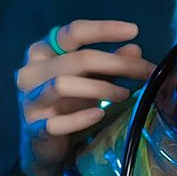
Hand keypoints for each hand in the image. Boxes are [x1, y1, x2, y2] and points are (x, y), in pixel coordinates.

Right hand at [15, 19, 158, 175]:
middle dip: (117, 63)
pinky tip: (100, 114)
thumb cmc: (68, 105)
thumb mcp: (90, 79)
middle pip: (77, 59)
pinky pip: (55, 122)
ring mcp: (30, 101)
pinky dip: (80, 118)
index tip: (133, 30)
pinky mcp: (33, 129)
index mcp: (43, 52)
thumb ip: (109, 63)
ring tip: (125, 94)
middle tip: (146, 71)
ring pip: (62, 85)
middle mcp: (31, 72)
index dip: (103, 29)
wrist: (47, 146)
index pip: (73, 32)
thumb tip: (135, 49)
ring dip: (100, 88)